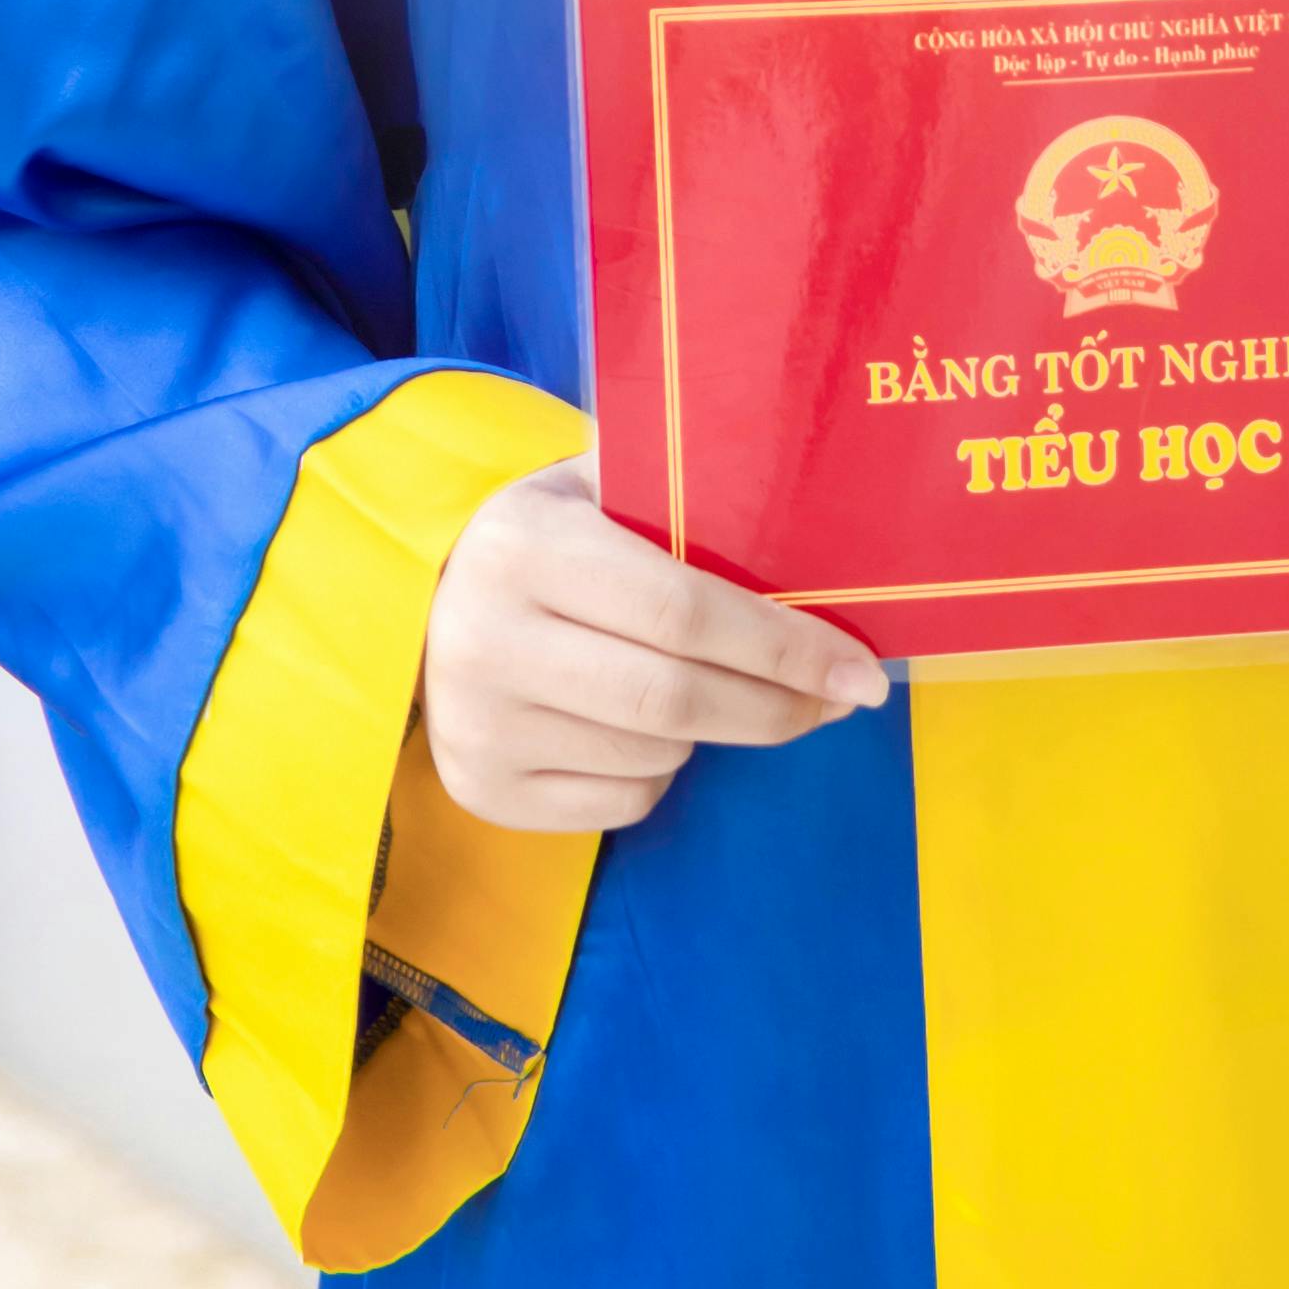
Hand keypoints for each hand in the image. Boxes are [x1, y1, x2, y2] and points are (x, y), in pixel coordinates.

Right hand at [423, 460, 888, 832]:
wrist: (428, 605)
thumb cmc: (549, 538)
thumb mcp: (595, 486)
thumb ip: (681, 494)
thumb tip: (820, 528)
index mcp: (526, 547)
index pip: (683, 608)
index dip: (784, 646)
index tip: (860, 670)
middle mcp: (486, 640)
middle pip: (676, 697)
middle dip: (778, 705)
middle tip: (838, 700)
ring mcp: (478, 726)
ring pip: (657, 753)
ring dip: (714, 731)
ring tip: (722, 692)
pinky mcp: (482, 790)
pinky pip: (622, 801)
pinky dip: (661, 773)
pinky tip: (648, 729)